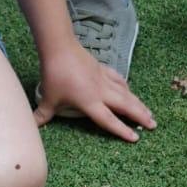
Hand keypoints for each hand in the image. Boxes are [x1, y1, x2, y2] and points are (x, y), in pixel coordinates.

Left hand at [35, 43, 155, 140]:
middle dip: (140, 116)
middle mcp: (101, 92)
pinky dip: (126, 87)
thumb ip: (43, 114)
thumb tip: (33, 125)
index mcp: (90, 102)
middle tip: (154, 125)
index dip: (122, 130)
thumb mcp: (48, 98)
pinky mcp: (102, 69)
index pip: (108, 120)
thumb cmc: (54, 75)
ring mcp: (104, 79)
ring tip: (149, 112)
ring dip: (138, 103)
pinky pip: (118, 80)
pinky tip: (130, 90)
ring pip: (126, 93)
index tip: (136, 138)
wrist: (59, 48)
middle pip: (125, 106)